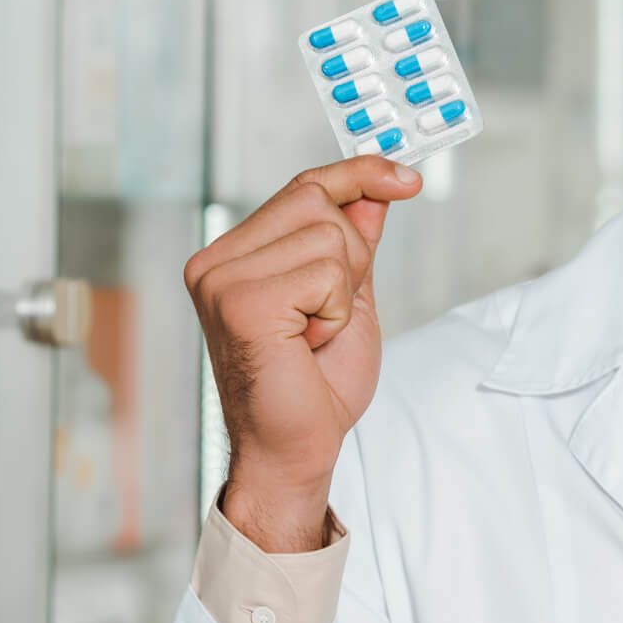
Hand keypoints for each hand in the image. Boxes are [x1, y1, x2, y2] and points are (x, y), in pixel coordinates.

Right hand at [183, 155, 421, 550]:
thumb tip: (377, 185)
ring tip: (313, 334)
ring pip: (328, 237)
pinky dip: (334, 312)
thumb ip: (354, 241)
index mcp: (233, 254)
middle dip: (350, 258)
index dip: (359, 173)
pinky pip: (324, 273)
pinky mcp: (239, 303)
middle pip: (318, 201)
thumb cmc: (316, 384)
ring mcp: (220, 279)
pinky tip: (307, 344)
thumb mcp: (348, 296)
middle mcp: (215, 260)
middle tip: (328, 315)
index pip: (302, 186)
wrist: (298, 449)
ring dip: (342, 292)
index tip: (407, 178)